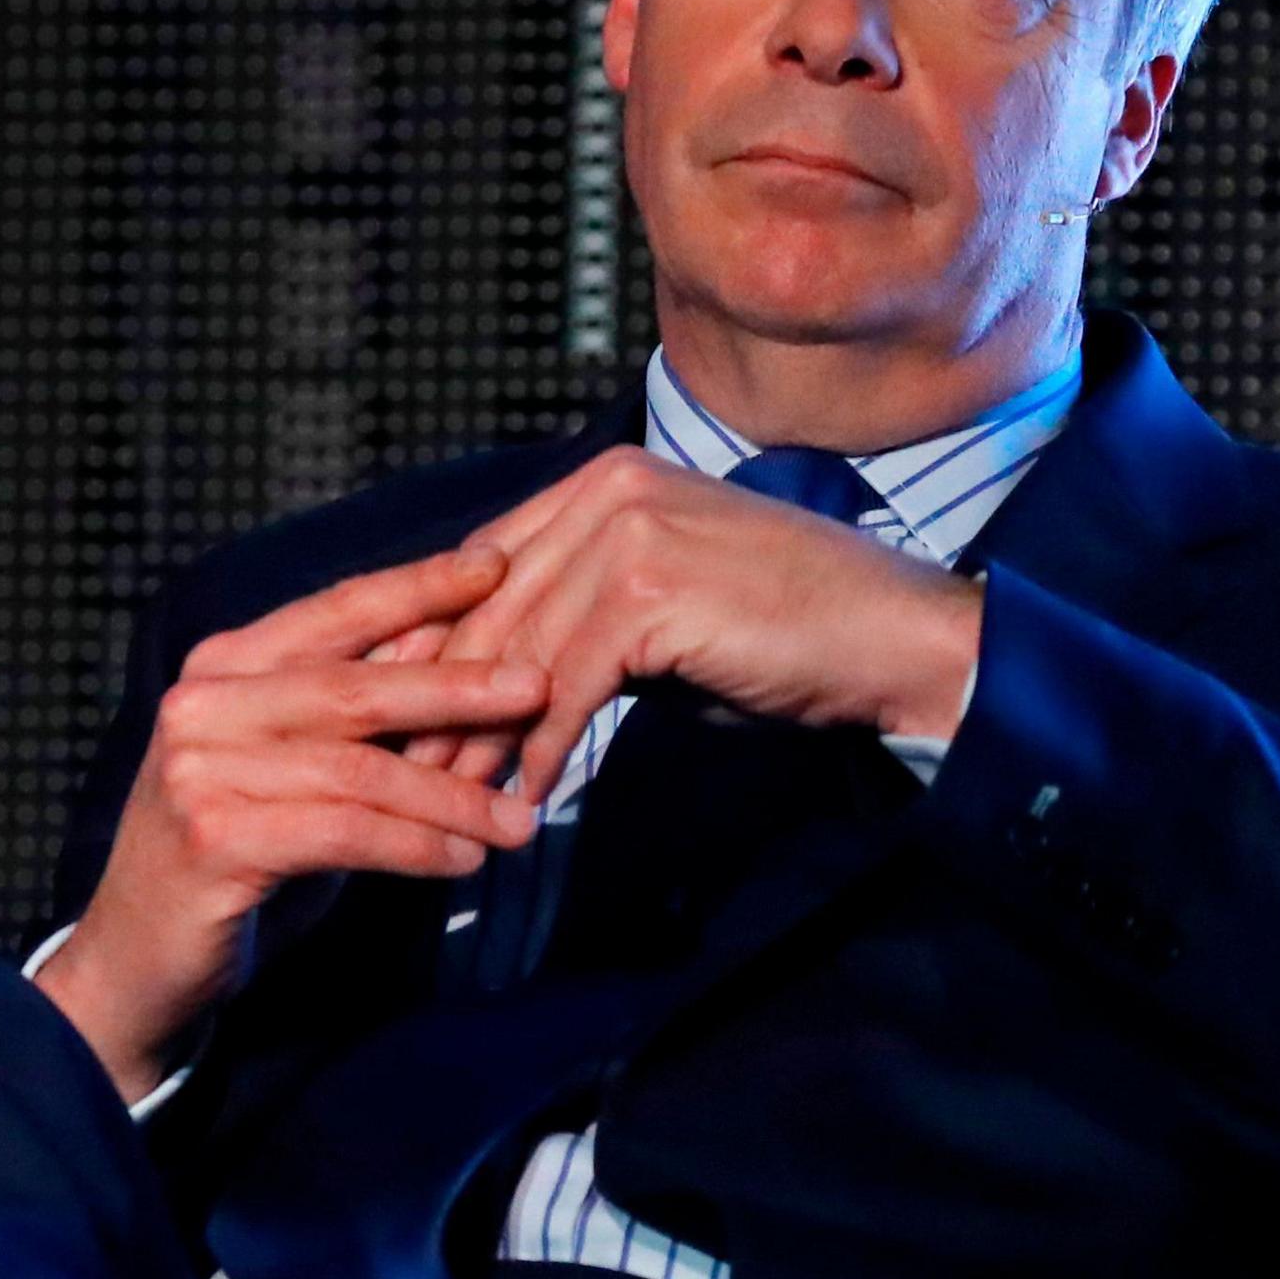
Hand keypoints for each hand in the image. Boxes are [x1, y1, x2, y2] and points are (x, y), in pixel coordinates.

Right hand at [38, 549, 553, 1102]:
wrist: (136, 956)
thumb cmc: (229, 852)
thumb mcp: (286, 765)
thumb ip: (350, 712)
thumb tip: (459, 657)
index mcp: (221, 667)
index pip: (333, 613)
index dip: (416, 586)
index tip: (495, 564)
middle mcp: (202, 705)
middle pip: (353, 686)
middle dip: (456, 686)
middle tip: (537, 688)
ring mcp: (199, 770)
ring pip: (358, 769)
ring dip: (452, 795)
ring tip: (520, 820)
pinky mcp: (213, 838)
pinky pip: (343, 833)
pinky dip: (414, 846)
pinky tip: (464, 859)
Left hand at [410, 451, 983, 804]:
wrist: (894, 638)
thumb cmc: (782, 631)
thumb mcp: (662, 608)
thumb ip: (579, 616)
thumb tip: (491, 673)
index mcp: (602, 480)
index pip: (485, 563)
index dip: (433, 639)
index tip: (385, 704)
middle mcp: (607, 490)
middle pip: (489, 607)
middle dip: (435, 694)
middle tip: (391, 765)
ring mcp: (630, 533)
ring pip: (518, 650)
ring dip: (475, 736)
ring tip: (440, 798)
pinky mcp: (651, 591)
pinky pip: (567, 685)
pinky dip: (540, 746)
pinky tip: (522, 796)